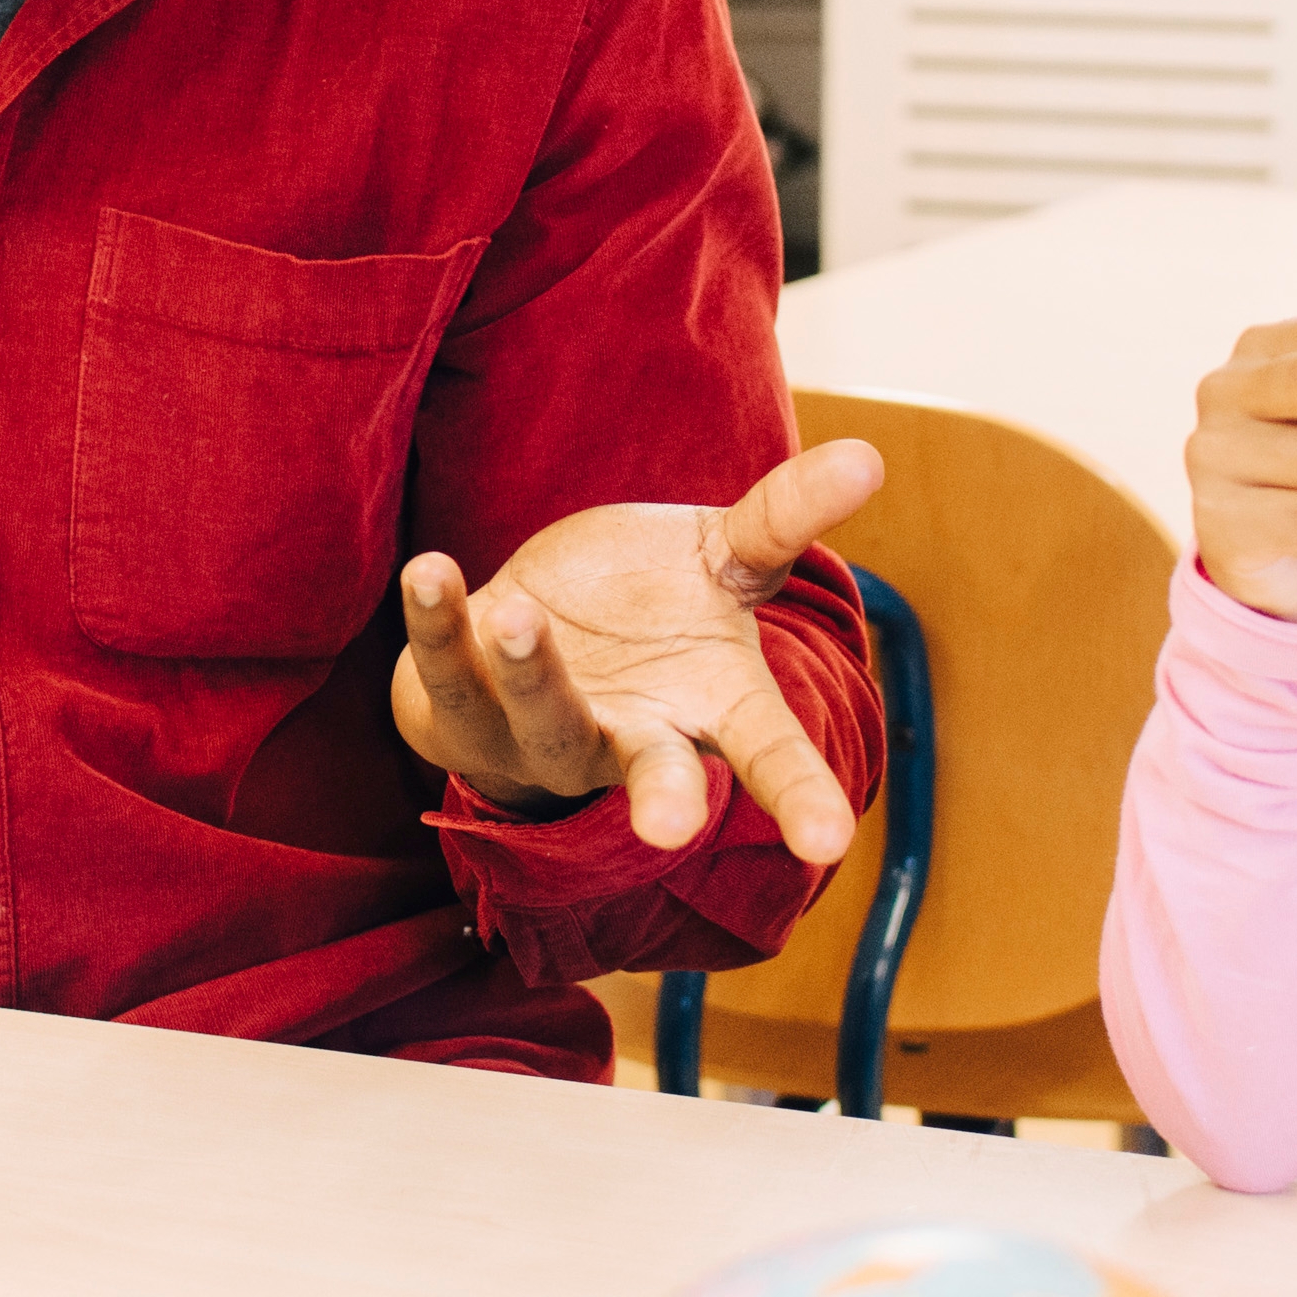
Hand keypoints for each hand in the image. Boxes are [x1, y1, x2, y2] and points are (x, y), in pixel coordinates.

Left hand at [389, 438, 885, 862]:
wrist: (540, 633)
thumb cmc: (653, 607)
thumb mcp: (727, 560)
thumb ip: (785, 517)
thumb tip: (870, 454)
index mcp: (711, 712)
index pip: (768, 757)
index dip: (801, 798)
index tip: (832, 842)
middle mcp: (631, 739)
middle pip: (654, 775)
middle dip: (662, 798)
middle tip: (668, 827)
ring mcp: (544, 732)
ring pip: (542, 719)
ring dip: (528, 673)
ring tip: (517, 619)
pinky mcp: (464, 706)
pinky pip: (444, 671)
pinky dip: (435, 623)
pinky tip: (427, 572)